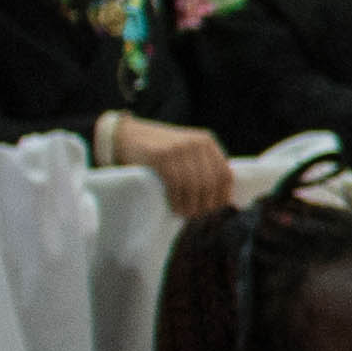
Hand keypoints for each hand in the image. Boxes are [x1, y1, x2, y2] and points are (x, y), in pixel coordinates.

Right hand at [117, 115, 239, 220]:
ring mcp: (178, 148)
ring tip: (184, 213)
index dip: (222, 195)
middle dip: (205, 204)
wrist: (125, 136)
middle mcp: (196, 143)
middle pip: (211, 183)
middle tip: (195, 214)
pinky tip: (174, 207)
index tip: (214, 209)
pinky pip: (175, 184)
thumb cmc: (158, 151)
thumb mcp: (185, 152)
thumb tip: (223, 199)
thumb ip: (202, 167)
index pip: (225, 174)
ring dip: (190, 205)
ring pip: (194, 185)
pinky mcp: (161, 155)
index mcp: (206, 141)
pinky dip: (177, 200)